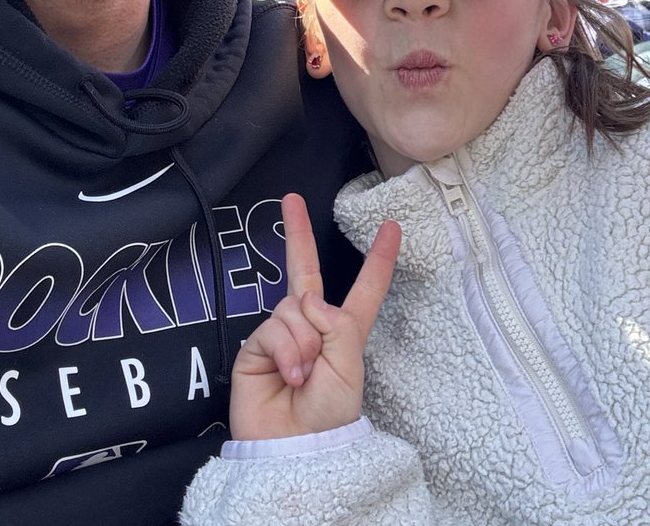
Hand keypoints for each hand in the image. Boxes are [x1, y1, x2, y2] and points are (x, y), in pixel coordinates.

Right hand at [229, 192, 400, 439]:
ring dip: (304, 341)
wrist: (294, 450)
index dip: (379, 258)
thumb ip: (336, 324)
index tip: (391, 227)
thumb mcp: (349, 366)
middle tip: (291, 198)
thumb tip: (306, 298)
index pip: (365, 288)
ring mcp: (283, 333)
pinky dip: (286, 351)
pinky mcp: (257, 345)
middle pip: (306, 270)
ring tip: (304, 374)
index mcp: (344, 330)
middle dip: (298, 232)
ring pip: (295, 306)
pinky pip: (275, 327)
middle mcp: (312, 325)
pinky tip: (288, 375)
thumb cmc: (329, 414)